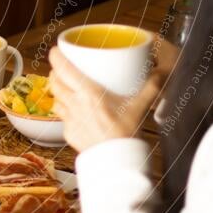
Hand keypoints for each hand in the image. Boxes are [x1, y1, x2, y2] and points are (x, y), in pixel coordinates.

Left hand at [47, 47, 163, 151]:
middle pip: (54, 81)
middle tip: (63, 68)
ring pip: (54, 98)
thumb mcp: (139, 107)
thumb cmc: (126, 134)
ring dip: (58, 91)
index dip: (56, 56)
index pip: (62, 68)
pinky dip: (64, 110)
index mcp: (88, 93)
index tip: (57, 50)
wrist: (117, 162)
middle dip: (55, 72)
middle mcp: (74, 103)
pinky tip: (75, 111)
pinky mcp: (68, 133)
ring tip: (67, 87)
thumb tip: (159, 74)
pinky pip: (61, 117)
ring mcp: (69, 119)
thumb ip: (150, 88)